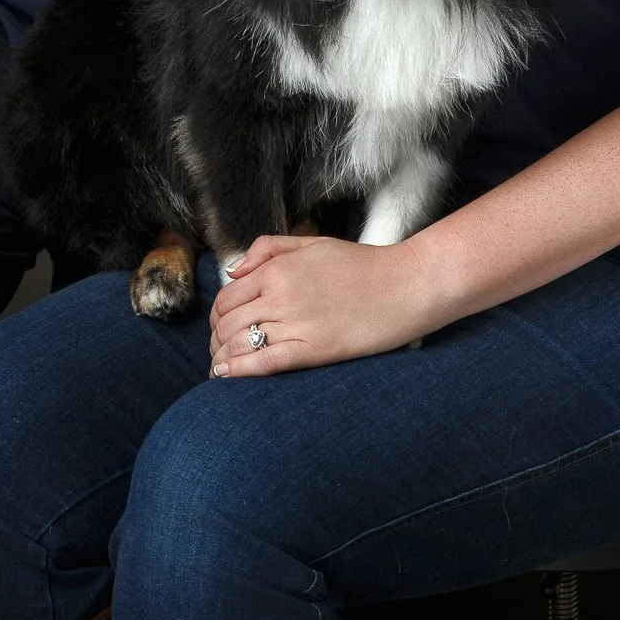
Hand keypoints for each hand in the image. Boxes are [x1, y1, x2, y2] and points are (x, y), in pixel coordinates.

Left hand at [208, 233, 433, 376]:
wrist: (404, 285)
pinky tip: (225, 376)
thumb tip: (233, 271)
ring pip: (239, 343)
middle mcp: (280, 294)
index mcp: (278, 268)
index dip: (217, 314)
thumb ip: (268, 249)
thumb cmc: (362, 264)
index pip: (227, 296)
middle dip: (215, 338)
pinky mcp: (313, 349)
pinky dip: (238, 371)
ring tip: (220, 366)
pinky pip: (264, 363)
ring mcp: (296, 323)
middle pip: (226, 321)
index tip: (220, 325)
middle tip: (218, 348)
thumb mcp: (312, 244)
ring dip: (221, 356)